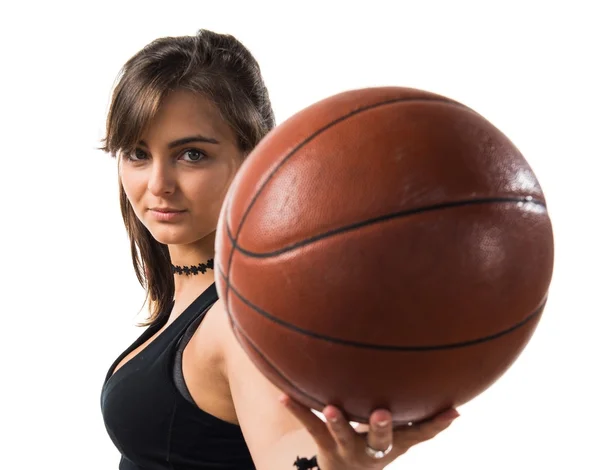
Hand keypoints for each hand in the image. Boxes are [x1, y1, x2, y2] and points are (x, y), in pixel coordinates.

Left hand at [280, 394, 458, 469]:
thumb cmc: (377, 448)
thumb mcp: (400, 439)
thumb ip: (422, 425)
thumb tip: (458, 410)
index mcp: (392, 444)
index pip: (418, 434)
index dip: (433, 425)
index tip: (450, 412)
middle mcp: (371, 450)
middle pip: (378, 440)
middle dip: (380, 428)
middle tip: (381, 413)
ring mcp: (346, 449)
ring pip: (342, 435)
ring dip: (337, 422)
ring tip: (331, 407)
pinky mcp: (324, 445)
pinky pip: (310, 426)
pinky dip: (298, 410)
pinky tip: (284, 396)